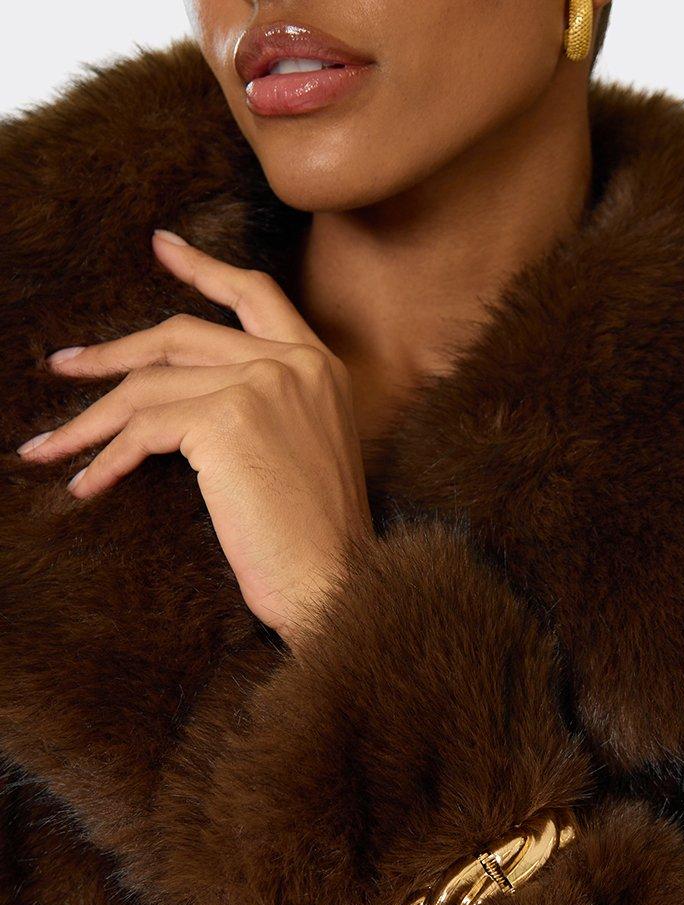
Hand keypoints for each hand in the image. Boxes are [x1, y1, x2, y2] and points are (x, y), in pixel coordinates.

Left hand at [17, 231, 374, 647]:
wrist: (338, 583)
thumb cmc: (315, 539)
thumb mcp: (301, 452)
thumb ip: (264, 408)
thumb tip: (180, 403)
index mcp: (319, 366)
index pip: (254, 294)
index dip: (202, 268)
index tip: (160, 245)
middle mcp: (292, 363)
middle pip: (179, 335)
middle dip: (112, 354)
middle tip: (64, 366)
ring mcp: (261, 384)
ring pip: (149, 387)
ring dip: (90, 423)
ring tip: (49, 448)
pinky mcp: (227, 419)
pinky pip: (143, 429)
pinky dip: (107, 458)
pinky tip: (88, 483)